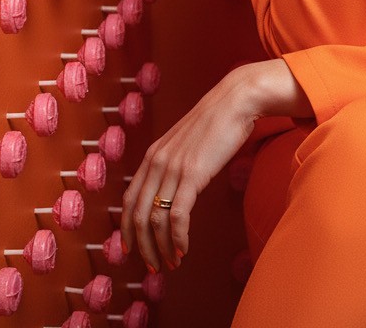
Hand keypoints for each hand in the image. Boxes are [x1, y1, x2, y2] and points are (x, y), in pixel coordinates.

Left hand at [121, 61, 309, 271]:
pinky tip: (184, 248)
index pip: (129, 199)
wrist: (237, 100)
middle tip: (153, 266)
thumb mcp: (186, 141)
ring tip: (172, 262)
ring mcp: (173, 168)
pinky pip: (178, 215)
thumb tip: (174, 184)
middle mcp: (157, 162)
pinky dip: (178, 237)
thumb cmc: (218, 120)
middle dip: (143, 246)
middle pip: (137, 215)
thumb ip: (175, 159)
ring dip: (162, 247)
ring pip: (156, 219)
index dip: (128, 229)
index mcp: (153, 154)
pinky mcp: (193, 174)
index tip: (132, 249)